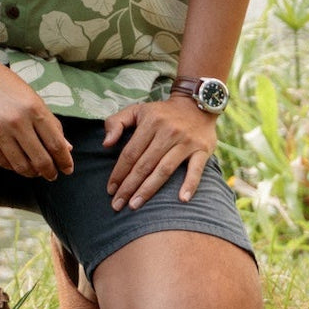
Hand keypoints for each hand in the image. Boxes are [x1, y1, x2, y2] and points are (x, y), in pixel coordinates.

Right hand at [0, 53, 73, 180]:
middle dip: (50, 172)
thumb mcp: (34, 98)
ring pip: (21, 166)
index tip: (67, 168)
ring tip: (35, 171)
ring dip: (32, 173)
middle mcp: (16, 121)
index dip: (64, 161)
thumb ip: (51, 123)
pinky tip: (18, 163)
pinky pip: (2, 162)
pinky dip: (13, 167)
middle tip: (52, 174)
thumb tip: (66, 148)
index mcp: (34, 109)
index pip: (56, 144)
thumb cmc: (7, 85)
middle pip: (40, 160)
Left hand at [102, 96, 216, 209]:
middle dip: (129, 186)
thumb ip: (116, 122)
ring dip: (149, 189)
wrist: (196, 104)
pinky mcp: (202, 150)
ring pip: (164, 170)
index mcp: (150, 122)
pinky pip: (196, 170)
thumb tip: (106, 144)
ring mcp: (186, 142)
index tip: (110, 189)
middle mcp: (168, 132)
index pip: (131, 152)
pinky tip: (182, 199)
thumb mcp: (137, 110)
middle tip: (118, 205)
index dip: (119, 172)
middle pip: (145, 164)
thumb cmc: (161, 112)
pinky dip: (190, 184)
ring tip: (135, 205)